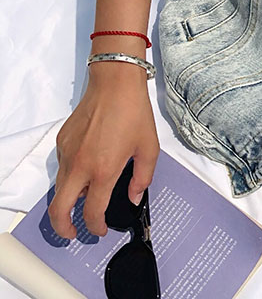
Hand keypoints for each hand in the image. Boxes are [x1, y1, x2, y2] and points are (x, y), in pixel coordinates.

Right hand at [48, 66, 159, 238]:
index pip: (92, 212)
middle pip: (59, 210)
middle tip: (74, 232)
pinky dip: (71, 175)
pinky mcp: (62, 141)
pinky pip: (62, 167)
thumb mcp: (149, 147)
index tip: (101, 229)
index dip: (96, 226)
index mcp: (103, 170)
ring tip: (86, 197)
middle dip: (64, 228)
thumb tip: (134, 197)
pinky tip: (88, 166)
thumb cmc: (133, 111)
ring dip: (69, 200)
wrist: (115, 83)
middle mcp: (80, 165)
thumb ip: (142, 177)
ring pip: (59, 189)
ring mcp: (67, 153)